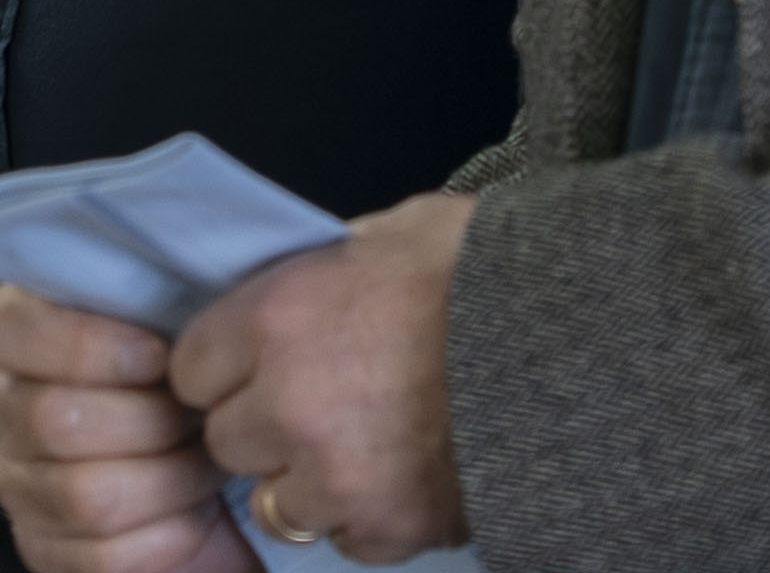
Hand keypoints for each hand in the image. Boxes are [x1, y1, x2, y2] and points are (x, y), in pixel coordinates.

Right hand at [0, 286, 255, 572]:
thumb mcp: (179, 317)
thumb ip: (156, 282)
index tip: (156, 351)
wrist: (215, 465)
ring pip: (85, 493)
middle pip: (50, 418)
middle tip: (195, 410)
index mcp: (26, 336)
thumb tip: (176, 246)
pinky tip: (191, 508)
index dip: (81, 343)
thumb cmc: (194, 378)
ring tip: (201, 454)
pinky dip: (168, 533)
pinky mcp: (49, 551)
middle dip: (148, 419)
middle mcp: (9, 409)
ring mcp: (22, 485)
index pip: (6, 330)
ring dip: (169, 477)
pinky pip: (104, 555)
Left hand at [173, 191, 475, 564]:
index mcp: (280, 316)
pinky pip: (344, 536)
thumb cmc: (486, 272)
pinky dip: (368, 514)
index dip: (229, 365)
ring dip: (313, 477)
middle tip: (327, 398)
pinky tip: (409, 469)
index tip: (261, 363)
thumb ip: (321, 269)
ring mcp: (336, 476)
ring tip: (375, 437)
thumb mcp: (390, 233)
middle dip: (266, 423)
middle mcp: (291, 403)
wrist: (578, 342)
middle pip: (228, 439)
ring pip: (279, 498)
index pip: (191, 367)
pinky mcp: (387, 527)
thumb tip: (293, 284)